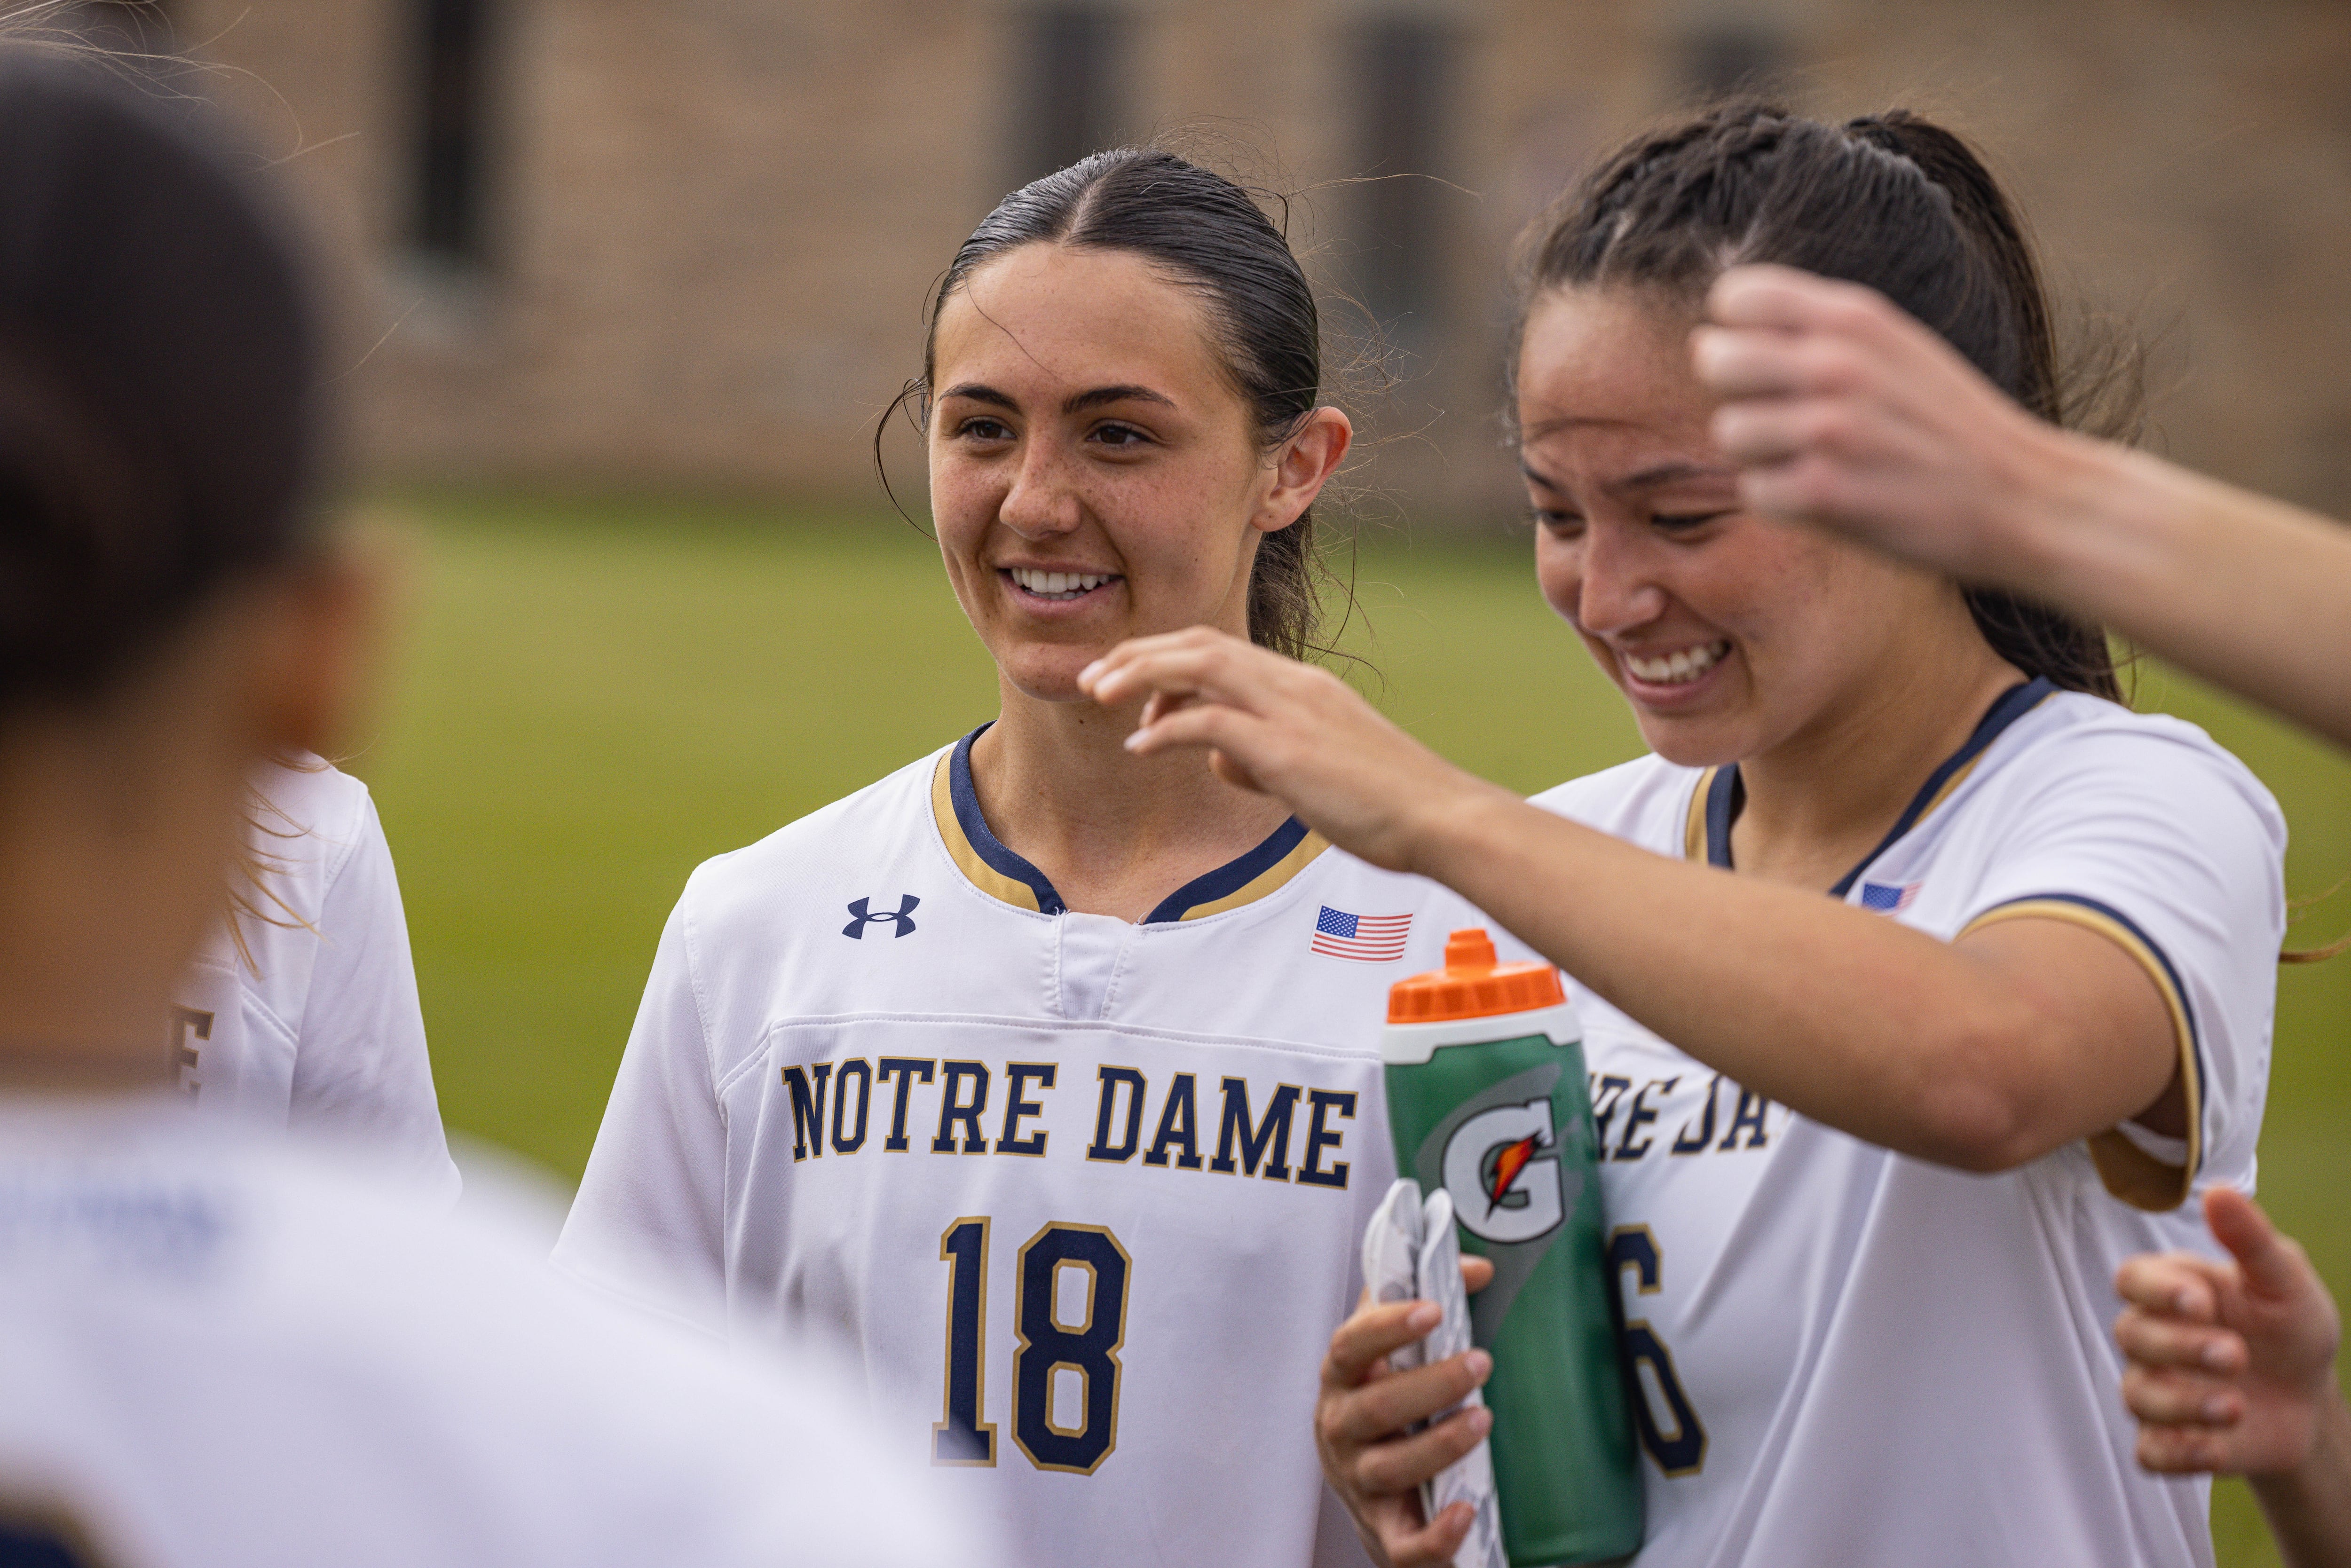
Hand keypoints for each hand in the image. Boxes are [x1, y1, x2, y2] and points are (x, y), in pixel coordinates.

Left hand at [1077, 627, 1511, 874]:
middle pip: (1199, 644)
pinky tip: (1139, 747)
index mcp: (1304, 686)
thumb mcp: (1320, 773)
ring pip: (1197, 666)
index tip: (1132, 689)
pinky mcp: (1286, 748)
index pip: (1221, 650)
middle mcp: (1294, 685)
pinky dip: (1165, 729)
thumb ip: (1266, 759)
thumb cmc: (1388, 804)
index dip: (1167, 660)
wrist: (1442, 818)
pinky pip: (1207, 723)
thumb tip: (1221, 761)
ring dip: (1139, 676)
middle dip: (1139, 654)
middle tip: (1094, 677)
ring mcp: (1290, 711)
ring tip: (1099, 694)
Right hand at [1317, 1258, 1496, 1567]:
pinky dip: (1435, 1533)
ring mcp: (1359, 1483)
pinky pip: (1405, 1544)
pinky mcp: (1384, 1534)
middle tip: (1481, 1361)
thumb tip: (1478, 1267)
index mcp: (1342, 1380)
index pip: (1351, 1345)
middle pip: (1374, 1408)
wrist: (1373, 1495)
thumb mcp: (1395, 1352)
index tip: (1435, 1309)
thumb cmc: (1388, 1406)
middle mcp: (1340, 1430)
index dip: (1389, 1326)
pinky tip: (1466, 1511)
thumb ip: (1425, 1302)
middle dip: (1430, 1384)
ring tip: (1483, 1418)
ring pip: (1388, 1468)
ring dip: (1439, 1444)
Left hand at [1691, 264, 2078, 583]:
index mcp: (1853, 317)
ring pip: (1729, 431)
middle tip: (1780, 414)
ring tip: (1813, 460)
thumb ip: (1818, 329)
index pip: (1736, 295)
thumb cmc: (1948, 423)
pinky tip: (1827, 497)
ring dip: (1761, 454)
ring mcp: (1829, 427)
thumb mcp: (1895, 346)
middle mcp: (1835, 363)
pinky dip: (1783, 501)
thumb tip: (1719, 330)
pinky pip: (1754, 491)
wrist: (2023, 496)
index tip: (1764, 358)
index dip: (1734, 330)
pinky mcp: (1825, 492)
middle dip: (1735, 391)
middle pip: (1714, 359)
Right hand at [2114, 1187, 2341, 1474]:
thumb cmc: (2290, 1329)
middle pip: (2130, 1336)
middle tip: (2236, 1355)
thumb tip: (2218, 1191)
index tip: (2201, 1302)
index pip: (2131, 1279)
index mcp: (2173, 1291)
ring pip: (2138, 1396)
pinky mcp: (2170, 1440)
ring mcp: (2157, 1390)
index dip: (2156, 1291)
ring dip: (2185, 1404)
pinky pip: (2150, 1452)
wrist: (2309, 1402)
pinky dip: (2177, 1453)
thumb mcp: (2286, 1282)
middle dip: (2180, 1348)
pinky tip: (2215, 1446)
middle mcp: (2153, 1339)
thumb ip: (2253, 1241)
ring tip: (2236, 1406)